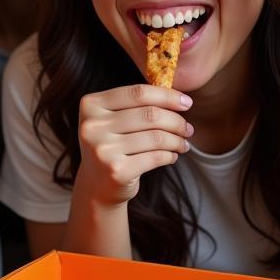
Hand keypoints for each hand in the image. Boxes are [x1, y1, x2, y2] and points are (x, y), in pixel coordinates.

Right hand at [76, 84, 192, 207]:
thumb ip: (136, 104)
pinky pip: (155, 157)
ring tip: (183, 144)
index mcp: (91, 105)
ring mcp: (103, 149)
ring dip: (176, 140)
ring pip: (156, 137)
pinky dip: (170, 155)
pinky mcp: (116, 170)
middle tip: (188, 129)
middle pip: (149, 115)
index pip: (138, 93)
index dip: (167, 96)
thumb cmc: (111, 145)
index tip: (187, 102)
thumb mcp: (113, 119)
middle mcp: (92, 126)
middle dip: (176, 121)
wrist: (96, 185)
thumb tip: (179, 97)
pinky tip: (172, 156)